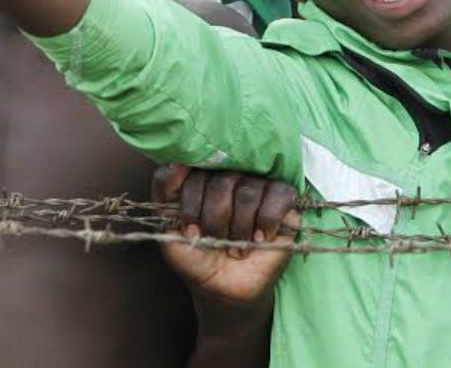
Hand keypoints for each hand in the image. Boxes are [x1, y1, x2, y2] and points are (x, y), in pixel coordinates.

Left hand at [153, 164, 299, 308]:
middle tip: (214, 240)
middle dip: (214, 218)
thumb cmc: (195, 255)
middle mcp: (230, 176)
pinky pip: (279, 196)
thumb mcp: (168, 225)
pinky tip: (260, 239)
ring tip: (236, 247)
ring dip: (239, 226)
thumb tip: (178, 162)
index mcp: (202, 176)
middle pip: (222, 180)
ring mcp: (258, 187)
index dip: (190, 203)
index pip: (194, 169)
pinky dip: (266, 220)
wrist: (222, 288)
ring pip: (248, 191)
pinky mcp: (285, 202)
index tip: (190, 229)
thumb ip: (165, 190)